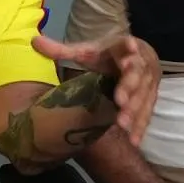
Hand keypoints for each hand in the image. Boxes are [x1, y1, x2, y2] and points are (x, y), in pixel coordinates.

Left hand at [32, 34, 160, 145]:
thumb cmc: (107, 55)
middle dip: (130, 88)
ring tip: (122, 124)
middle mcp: (140, 64)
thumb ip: (62, 50)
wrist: (137, 56)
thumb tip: (33, 42)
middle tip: (120, 101)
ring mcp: (148, 83)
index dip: (129, 49)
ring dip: (135, 111)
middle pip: (136, 75)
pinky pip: (147, 113)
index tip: (129, 52)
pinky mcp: (150, 98)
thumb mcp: (87, 51)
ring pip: (143, 96)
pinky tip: (134, 141)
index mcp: (122, 48)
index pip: (126, 46)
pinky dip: (141, 126)